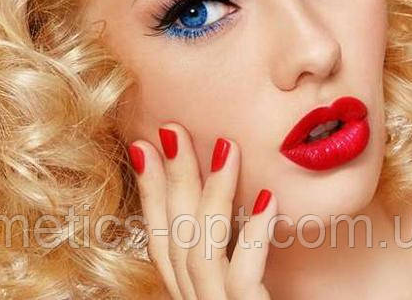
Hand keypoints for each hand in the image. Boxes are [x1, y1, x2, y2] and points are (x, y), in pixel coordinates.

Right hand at [128, 123, 277, 299]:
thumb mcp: (252, 286)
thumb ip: (237, 255)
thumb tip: (253, 198)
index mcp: (192, 293)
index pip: (162, 239)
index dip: (149, 192)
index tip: (143, 147)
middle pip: (175, 236)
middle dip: (172, 178)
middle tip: (171, 129)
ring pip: (199, 249)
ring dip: (211, 192)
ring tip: (226, 146)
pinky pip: (242, 277)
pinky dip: (253, 236)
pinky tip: (268, 198)